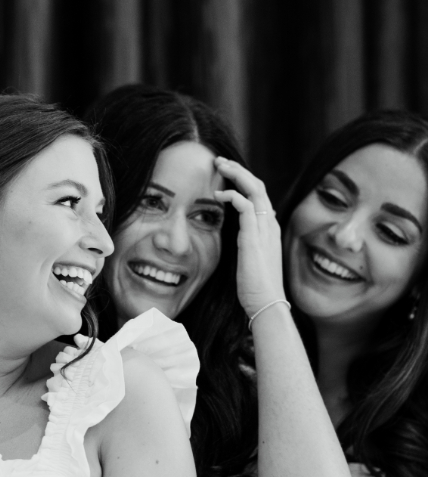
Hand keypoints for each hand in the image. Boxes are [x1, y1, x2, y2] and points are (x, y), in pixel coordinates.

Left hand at [213, 157, 286, 315]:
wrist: (266, 304)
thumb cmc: (255, 286)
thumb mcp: (249, 258)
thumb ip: (246, 242)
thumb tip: (238, 234)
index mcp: (268, 228)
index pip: (258, 195)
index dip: (243, 180)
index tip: (224, 173)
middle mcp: (270, 225)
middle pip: (258, 186)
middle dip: (239, 170)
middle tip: (220, 161)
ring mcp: (264, 230)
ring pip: (256, 190)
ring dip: (237, 175)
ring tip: (219, 166)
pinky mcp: (255, 238)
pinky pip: (248, 208)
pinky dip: (234, 196)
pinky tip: (220, 195)